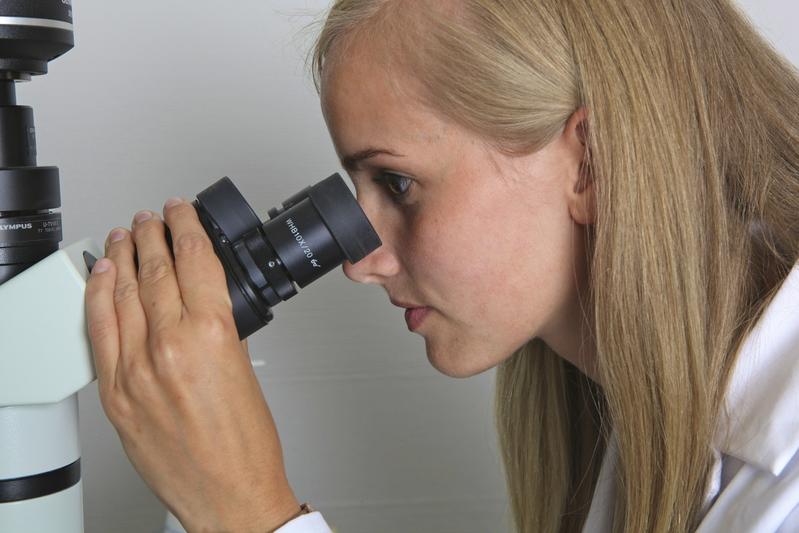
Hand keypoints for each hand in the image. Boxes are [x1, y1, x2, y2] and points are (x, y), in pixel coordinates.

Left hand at [85, 198, 300, 531]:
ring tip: (126, 233)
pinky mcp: (114, 393)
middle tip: (153, 215)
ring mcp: (135, 370)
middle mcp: (170, 346)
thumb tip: (199, 299)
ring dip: (123, 256)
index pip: (195, 260)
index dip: (187, 226)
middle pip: (156, 269)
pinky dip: (98, 297)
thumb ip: (217, 329)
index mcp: (212, 335)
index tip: (182, 211)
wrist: (228, 494)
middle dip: (154, 233)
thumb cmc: (245, 444)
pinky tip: (102, 276)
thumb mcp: (243, 369)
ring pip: (123, 293)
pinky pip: (99, 331)